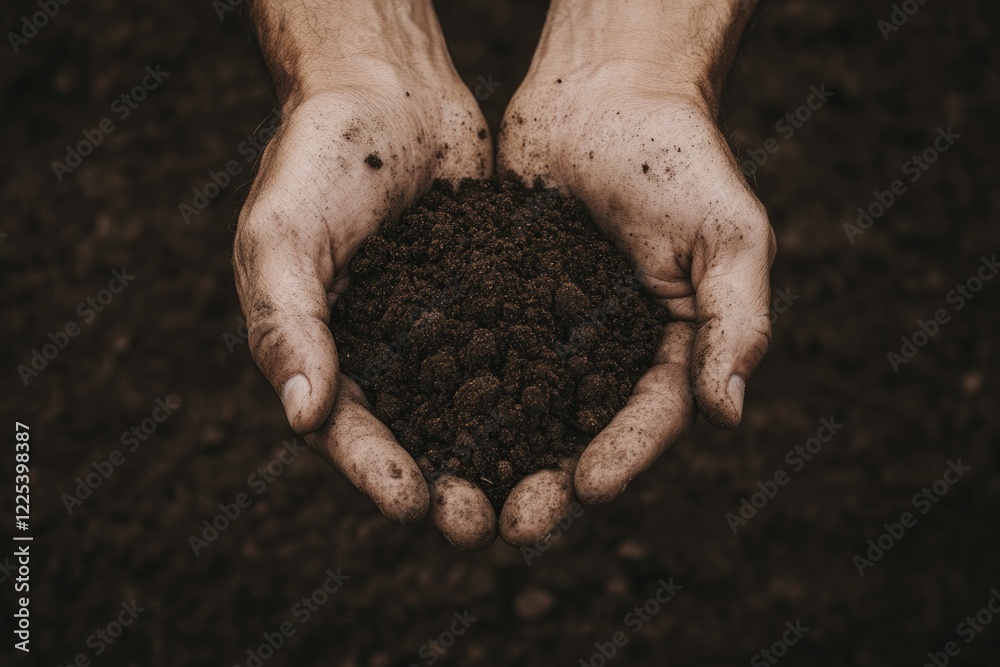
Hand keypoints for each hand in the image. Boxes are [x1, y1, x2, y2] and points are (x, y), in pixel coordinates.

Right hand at [233, 0, 495, 548]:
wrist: (388, 89)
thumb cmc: (318, 156)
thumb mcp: (282, 234)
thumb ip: (287, 320)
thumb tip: (301, 414)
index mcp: (322, 349)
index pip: (343, 428)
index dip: (375, 470)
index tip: (413, 505)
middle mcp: (382, 351)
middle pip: (412, 435)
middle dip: (444, 482)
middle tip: (478, 525)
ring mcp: (438, 329)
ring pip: (469, 407)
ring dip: (497, 454)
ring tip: (533, 494)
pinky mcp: (489, 300)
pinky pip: (511, 351)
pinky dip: (534, 387)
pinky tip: (569, 417)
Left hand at [496, 0, 774, 544]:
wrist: (601, 92)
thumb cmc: (677, 154)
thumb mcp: (728, 234)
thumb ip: (735, 320)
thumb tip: (730, 413)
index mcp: (670, 345)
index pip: (651, 415)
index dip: (622, 455)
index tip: (585, 488)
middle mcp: (607, 350)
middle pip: (578, 429)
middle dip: (546, 478)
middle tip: (510, 525)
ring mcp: (551, 329)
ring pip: (521, 406)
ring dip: (493, 455)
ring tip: (457, 496)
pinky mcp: (501, 302)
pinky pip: (477, 354)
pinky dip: (454, 393)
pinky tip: (421, 424)